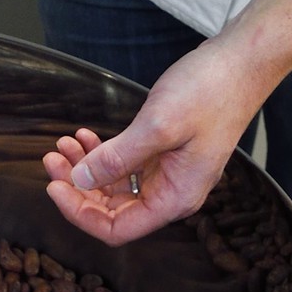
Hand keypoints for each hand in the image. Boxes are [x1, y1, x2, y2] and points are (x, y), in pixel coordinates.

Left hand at [41, 35, 261, 244]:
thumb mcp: (158, 126)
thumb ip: (118, 159)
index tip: (54, 187)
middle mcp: (172, 192)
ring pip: (116, 184)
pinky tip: (85, 136)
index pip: (118, 229)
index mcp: (175, 198)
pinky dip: (103, 152)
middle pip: (113, 208)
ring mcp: (169, 171)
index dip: (81, 214)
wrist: (240, 62)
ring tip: (62, 144)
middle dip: (78, 187)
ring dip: (86, 167)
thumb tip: (80, 182)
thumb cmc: (209, 93)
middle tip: (51, 158)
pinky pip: (126, 163)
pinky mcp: (166, 150)